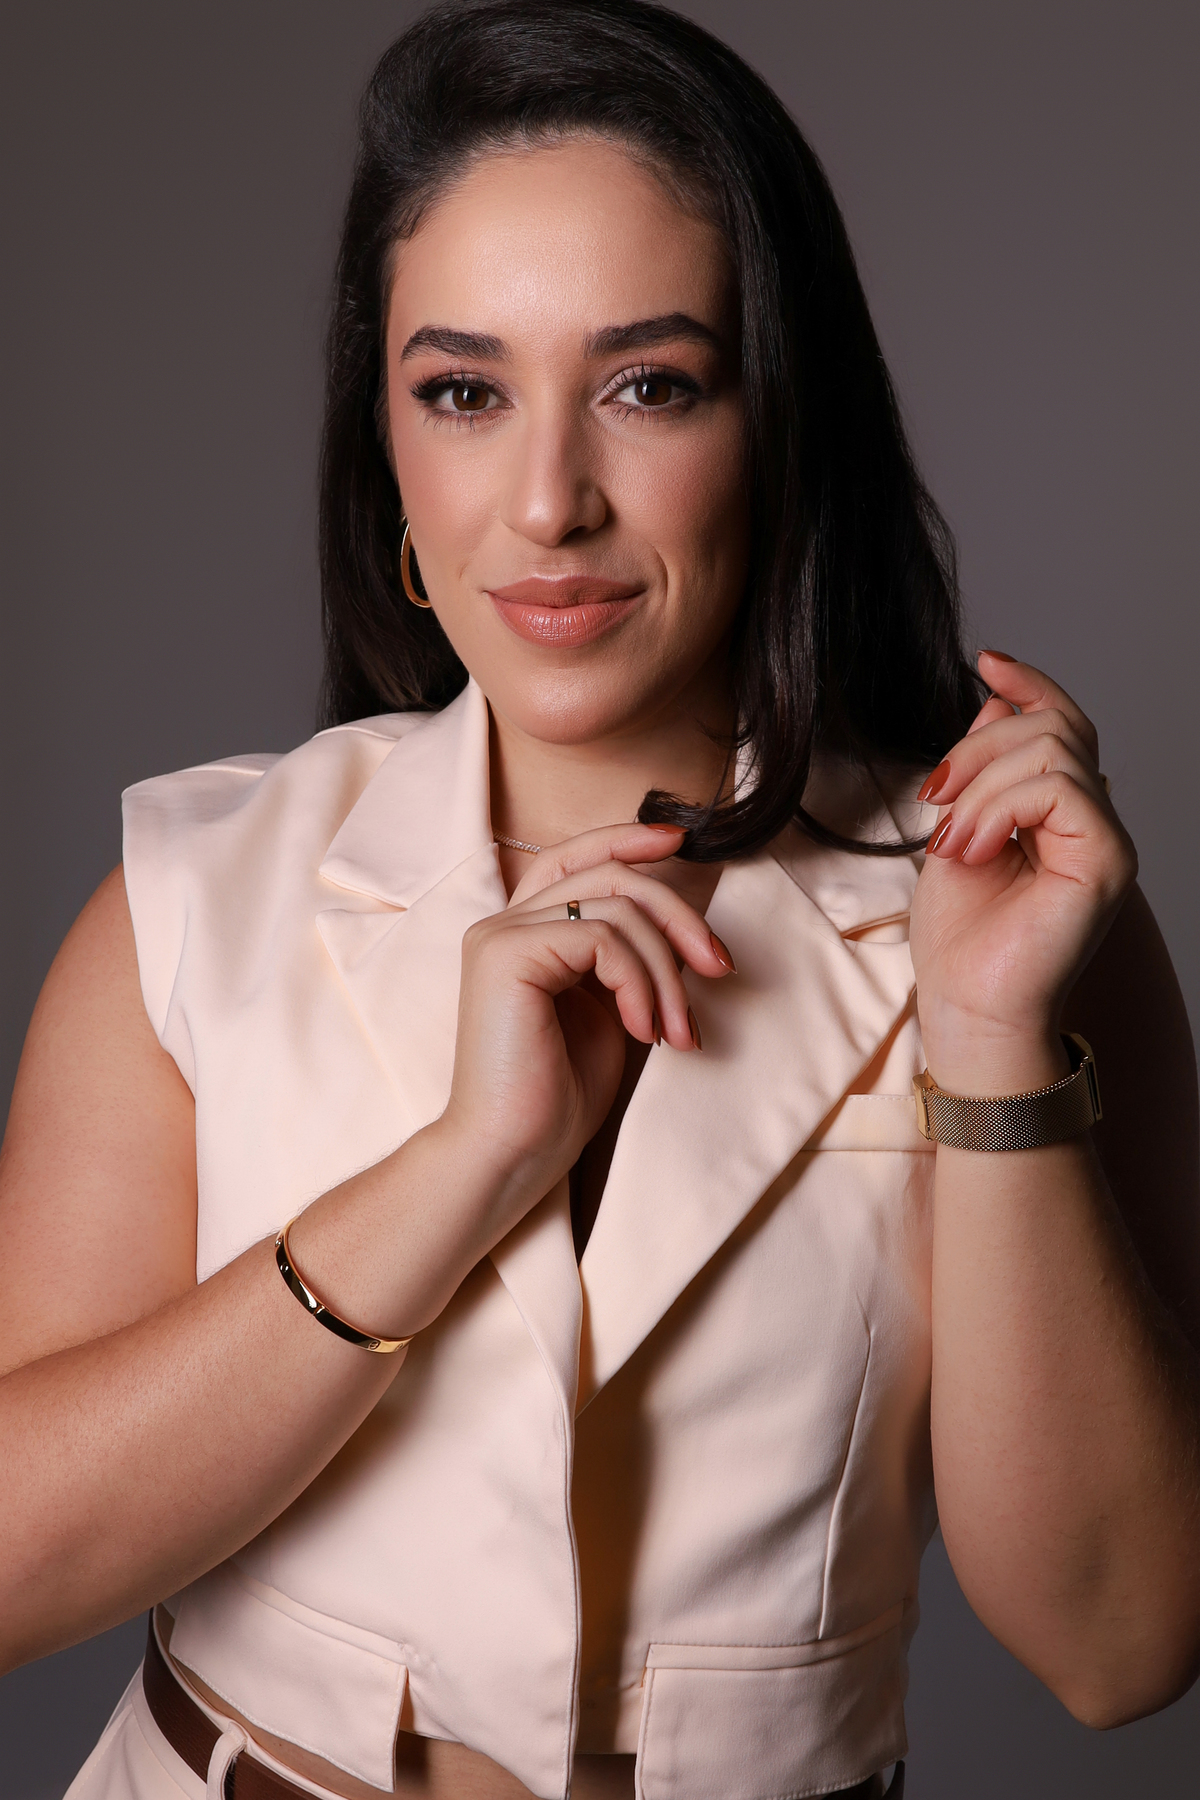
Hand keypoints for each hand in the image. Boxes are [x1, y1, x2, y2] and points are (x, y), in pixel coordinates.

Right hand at [439, 822, 734, 1223]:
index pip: (576, 857)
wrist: (512, 1154)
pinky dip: (641, 983)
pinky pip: (604, 939)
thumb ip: (627, 962)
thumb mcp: (609, 1012)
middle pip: (611, 876)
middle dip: (679, 917)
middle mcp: (503, 923)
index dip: (628, 838)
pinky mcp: (506, 955)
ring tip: (677, 1031)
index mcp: (523, 933)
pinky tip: (644, 1031)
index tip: (681, 841)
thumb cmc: (557, 1098)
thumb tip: (681, 929)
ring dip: (667, 971)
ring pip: (617, 907)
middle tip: (719, 969)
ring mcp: (500, 935)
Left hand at [909, 652, 1136, 1089]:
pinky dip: (1000, 809)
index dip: (1029, 685)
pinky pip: (1060, 789)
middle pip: (1051, 727)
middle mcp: (1093, 821)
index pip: (1062, 724)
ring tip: (952, 843)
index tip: (985, 660)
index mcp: (1061, 813)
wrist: (967, 1007)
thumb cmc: (960, 938)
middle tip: (935, 802)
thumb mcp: (957, 831)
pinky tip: (973, 849)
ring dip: (981, 789)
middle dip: (976, 750)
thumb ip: (981, 772)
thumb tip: (995, 704)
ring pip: (1050, 752)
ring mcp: (1106, 840)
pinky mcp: (1106, 862)